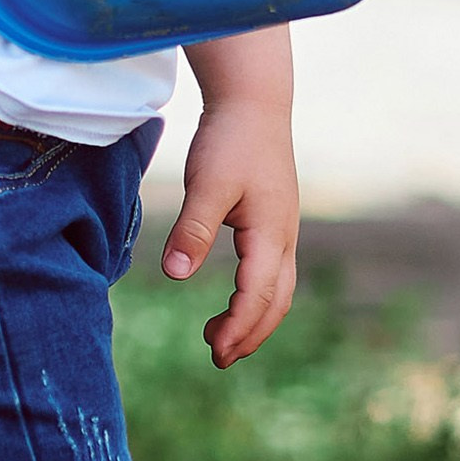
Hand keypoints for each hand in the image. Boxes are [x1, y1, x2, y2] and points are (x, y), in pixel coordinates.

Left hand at [161, 96, 297, 368]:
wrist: (253, 102)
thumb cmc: (230, 140)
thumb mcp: (207, 184)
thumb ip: (193, 230)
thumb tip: (175, 275)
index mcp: (271, 234)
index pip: (258, 296)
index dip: (239, 328)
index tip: (215, 351)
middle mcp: (284, 237)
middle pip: (276, 302)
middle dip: (250, 334)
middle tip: (219, 358)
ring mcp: (283, 228)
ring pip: (278, 288)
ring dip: (254, 317)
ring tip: (220, 336)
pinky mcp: (273, 218)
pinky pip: (271, 270)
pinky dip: (256, 294)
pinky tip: (233, 294)